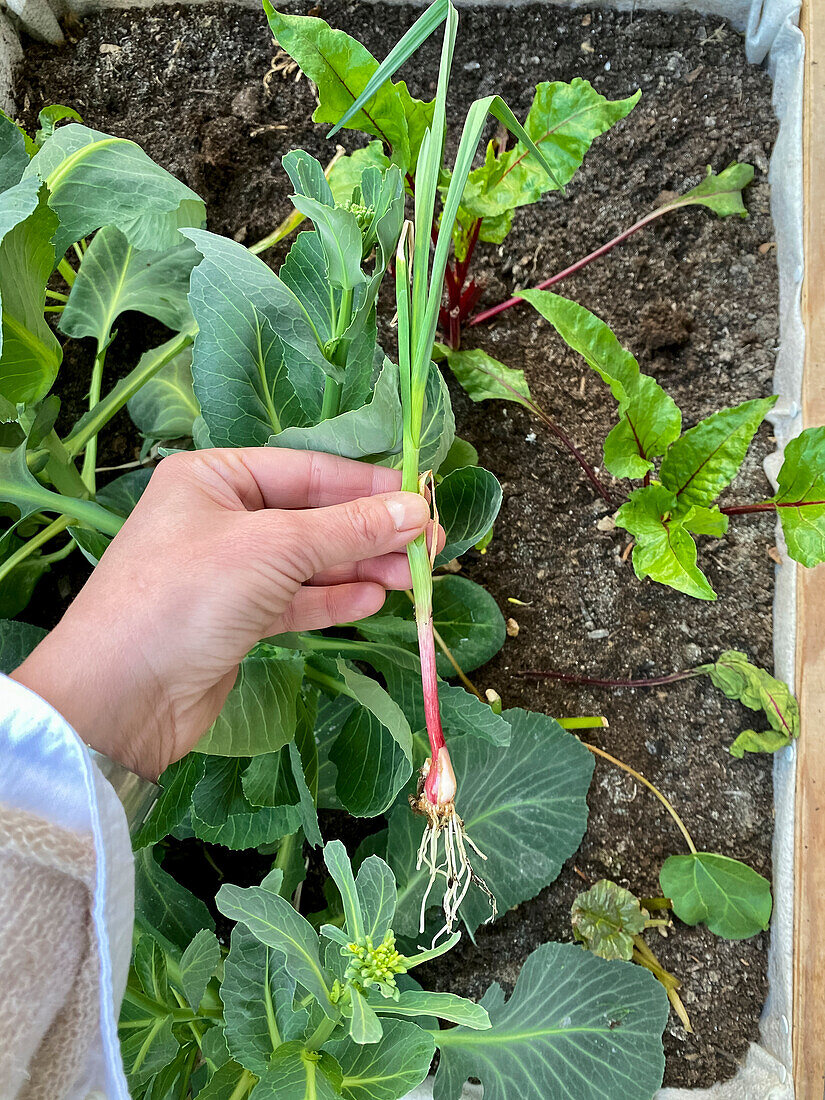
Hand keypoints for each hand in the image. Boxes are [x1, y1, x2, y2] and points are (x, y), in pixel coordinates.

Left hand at [11, 449, 440, 779]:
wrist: (119, 698)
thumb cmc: (187, 596)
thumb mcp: (275, 548)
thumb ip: (349, 529)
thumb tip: (417, 509)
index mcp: (214, 478)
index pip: (307, 471)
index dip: (368, 485)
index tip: (423, 499)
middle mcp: (218, 518)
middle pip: (311, 517)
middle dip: (371, 531)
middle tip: (432, 546)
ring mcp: (226, 571)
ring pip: (308, 562)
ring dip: (360, 568)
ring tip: (415, 577)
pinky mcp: (234, 620)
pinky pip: (294, 600)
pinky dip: (332, 600)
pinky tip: (373, 600)